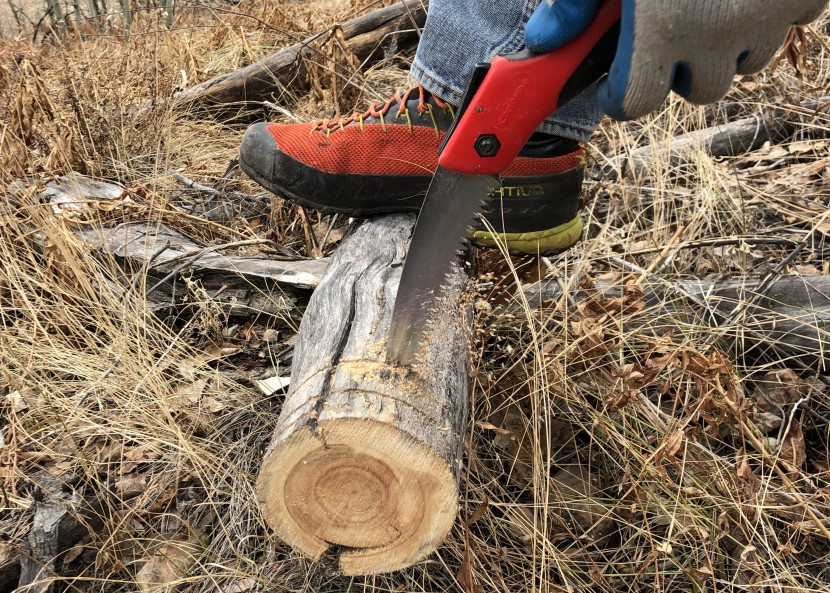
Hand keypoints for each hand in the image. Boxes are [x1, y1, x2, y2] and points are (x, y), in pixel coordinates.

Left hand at [525, 0, 827, 119]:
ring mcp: (767, 12)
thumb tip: (544, 41)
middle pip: (699, 89)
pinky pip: (792, 22)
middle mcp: (717, 32)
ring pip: (748, 64)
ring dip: (727, 49)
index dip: (621, 96)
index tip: (617, 84)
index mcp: (660, 29)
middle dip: (679, 73)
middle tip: (668, 38)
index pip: (638, 102)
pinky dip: (771, 14)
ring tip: (709, 8)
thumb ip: (574, 2)